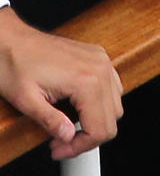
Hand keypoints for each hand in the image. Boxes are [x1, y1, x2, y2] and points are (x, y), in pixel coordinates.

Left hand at [0, 9, 122, 159]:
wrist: (13, 41)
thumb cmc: (16, 66)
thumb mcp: (27, 101)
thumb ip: (51, 121)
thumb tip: (69, 136)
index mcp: (85, 79)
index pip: (100, 128)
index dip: (80, 147)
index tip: (60, 149)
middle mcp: (100, 67)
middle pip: (112, 119)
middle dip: (88, 138)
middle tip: (62, 143)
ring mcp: (101, 60)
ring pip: (115, 104)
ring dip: (96, 122)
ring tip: (70, 128)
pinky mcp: (98, 57)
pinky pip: (112, 87)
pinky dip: (101, 105)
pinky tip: (79, 110)